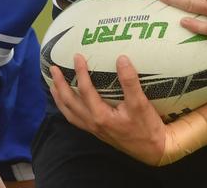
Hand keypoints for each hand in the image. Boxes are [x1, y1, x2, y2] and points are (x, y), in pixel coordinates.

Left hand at [48, 54, 167, 164]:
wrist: (153, 150)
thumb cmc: (147, 127)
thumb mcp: (140, 104)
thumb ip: (130, 82)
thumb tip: (121, 59)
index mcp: (100, 116)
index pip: (85, 90)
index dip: (80, 72)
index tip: (77, 56)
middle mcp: (93, 123)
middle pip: (69, 103)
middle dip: (60, 85)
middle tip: (53, 68)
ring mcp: (94, 129)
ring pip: (69, 113)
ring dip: (60, 98)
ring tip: (53, 85)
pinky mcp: (98, 132)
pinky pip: (76, 119)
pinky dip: (68, 109)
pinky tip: (69, 103)